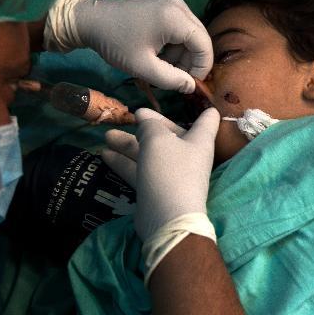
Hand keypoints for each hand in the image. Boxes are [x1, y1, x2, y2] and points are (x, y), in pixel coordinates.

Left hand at [44, 0, 212, 92]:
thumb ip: (171, 80)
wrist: (91, 21)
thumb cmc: (115, 43)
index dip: (201, 68)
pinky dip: (174, 44)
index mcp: (175, 18)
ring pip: (190, 34)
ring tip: (162, 68)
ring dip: (181, 54)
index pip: (203, 45)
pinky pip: (180, 28)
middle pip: (199, 38)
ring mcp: (173, 3)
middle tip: (175, 79)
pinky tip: (159, 55)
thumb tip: (191, 87)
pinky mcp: (166, 5)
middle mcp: (179, 6)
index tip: (190, 85)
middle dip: (191, 62)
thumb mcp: (143, 67)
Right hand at [102, 108, 219, 242]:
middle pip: (170, 134)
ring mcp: (171, 174)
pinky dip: (124, 162)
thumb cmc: (169, 170)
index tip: (195, 95)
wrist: (166, 219)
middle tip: (131, 115)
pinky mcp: (156, 189)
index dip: (203, 107)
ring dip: (129, 144)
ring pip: (150, 152)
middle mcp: (188, 156)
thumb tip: (144, 119)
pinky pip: (140, 170)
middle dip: (149, 125)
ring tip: (108, 135)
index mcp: (199, 140)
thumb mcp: (157, 139)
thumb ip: (149, 125)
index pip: (208, 120)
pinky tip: (104, 154)